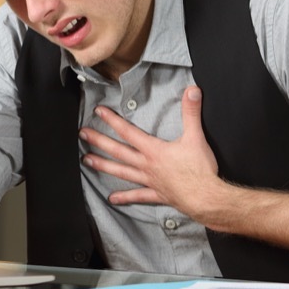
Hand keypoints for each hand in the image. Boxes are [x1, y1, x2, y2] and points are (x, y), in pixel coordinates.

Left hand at [79, 86, 220, 216]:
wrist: (206, 197)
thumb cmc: (200, 169)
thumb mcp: (196, 137)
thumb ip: (191, 113)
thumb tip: (192, 90)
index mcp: (154, 150)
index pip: (128, 131)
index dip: (112, 120)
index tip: (99, 112)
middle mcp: (147, 165)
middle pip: (118, 151)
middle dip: (99, 141)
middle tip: (82, 135)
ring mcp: (150, 181)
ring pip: (122, 172)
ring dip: (103, 165)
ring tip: (87, 161)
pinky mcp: (157, 194)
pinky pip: (138, 196)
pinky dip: (125, 197)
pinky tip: (112, 198)